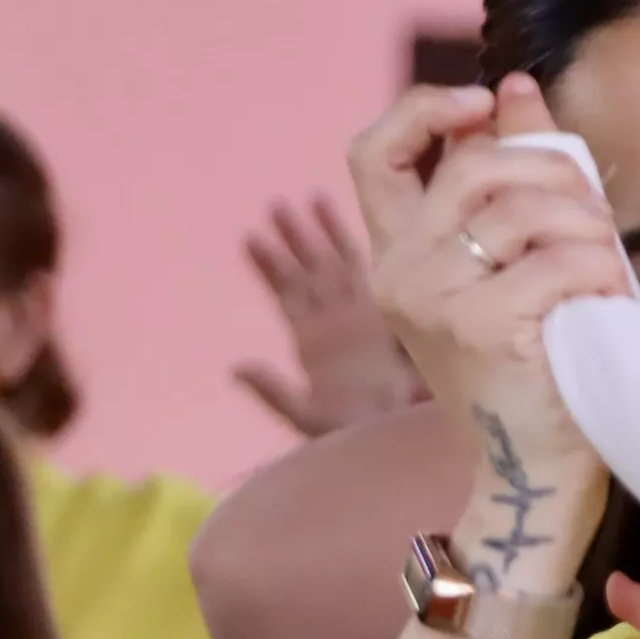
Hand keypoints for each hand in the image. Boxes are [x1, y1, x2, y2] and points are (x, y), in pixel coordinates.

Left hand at [233, 194, 421, 436]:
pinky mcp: (391, 316)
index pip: (288, 295)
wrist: (403, 440)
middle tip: (276, 204)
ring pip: (339, 266)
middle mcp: (337, 322)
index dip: (268, 267)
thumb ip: (273, 393)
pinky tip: (360, 226)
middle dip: (295, 238)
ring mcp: (364, 316)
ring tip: (308, 199)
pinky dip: (364, 249)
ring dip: (323, 235)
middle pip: (311, 271)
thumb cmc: (357, 432)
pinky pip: (374, 275)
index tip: (250, 237)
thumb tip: (235, 366)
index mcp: (315, 343)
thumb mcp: (307, 419)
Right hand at [346, 74, 634, 492]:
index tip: (487, 102)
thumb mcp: (515, 265)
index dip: (425, 110)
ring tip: (605, 269)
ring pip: (523, 208)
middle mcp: (399, 271)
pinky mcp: (478, 325)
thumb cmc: (540, 367)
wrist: (538, 470)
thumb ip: (511, 182)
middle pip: (476, 166)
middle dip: (554, 174)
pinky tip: (607, 302)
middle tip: (593, 217)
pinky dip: (601, 272)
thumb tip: (514, 90)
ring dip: (588, 228)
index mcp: (397, 254)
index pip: (373, 152)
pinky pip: (560, 261)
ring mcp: (431, 298)